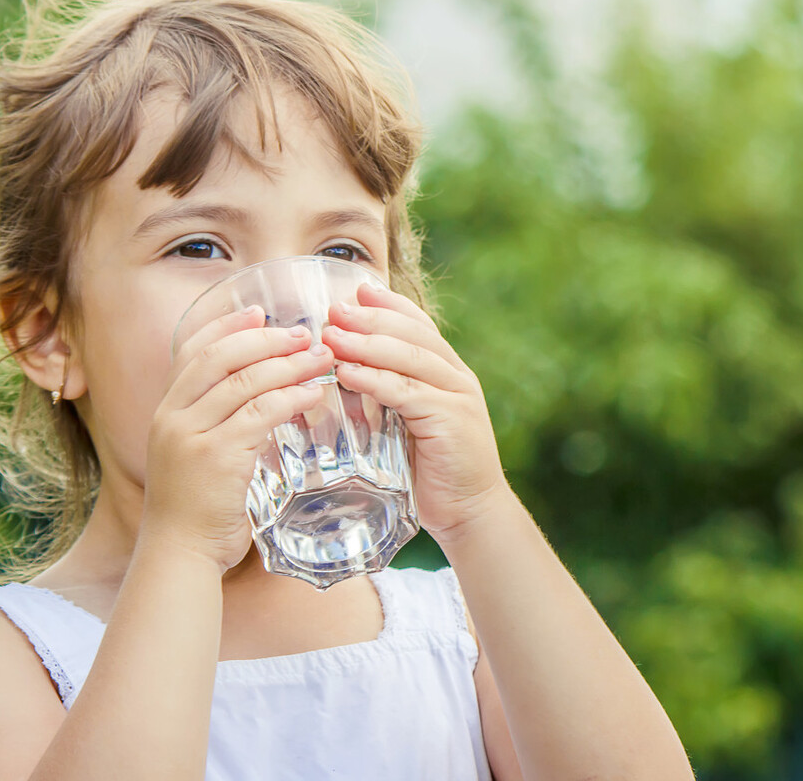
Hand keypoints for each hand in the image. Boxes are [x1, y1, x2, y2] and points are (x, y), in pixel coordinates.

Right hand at [141, 306, 334, 570]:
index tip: (259, 311)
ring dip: (287, 364)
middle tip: (304, 332)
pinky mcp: (216, 456)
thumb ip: (216, 425)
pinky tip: (314, 393)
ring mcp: (191, 434)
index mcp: (166, 410)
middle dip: (265, 338)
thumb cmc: (196, 511)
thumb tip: (257, 398)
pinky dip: (290, 397)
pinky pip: (260, 414)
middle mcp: (172, 415)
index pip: (191, 350)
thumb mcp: (195, 456)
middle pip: (219, 356)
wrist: (179, 555)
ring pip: (243, 381)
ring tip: (320, 357)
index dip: (226, 326)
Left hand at [323, 285, 510, 541]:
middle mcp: (457, 377)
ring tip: (331, 335)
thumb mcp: (409, 425)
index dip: (389, 305)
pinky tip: (347, 373)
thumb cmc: (433, 472)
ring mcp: (457, 396)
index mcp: (449, 373)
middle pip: (413, 334)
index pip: (420, 326)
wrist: (471, 514)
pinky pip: (406, 392)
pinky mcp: (450, 419)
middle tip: (335, 309)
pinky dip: (375, 379)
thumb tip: (344, 372)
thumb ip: (388, 396)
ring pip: (410, 358)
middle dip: (371, 318)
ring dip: (366, 344)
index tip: (358, 289)